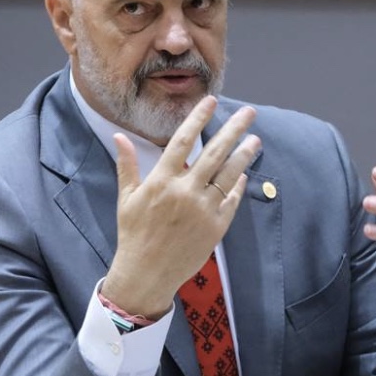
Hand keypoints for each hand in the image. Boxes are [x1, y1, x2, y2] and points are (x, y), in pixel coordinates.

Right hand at [102, 96, 260, 318]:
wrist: (146, 274)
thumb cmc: (133, 234)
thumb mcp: (126, 198)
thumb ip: (127, 165)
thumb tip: (119, 136)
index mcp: (162, 181)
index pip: (183, 141)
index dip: (198, 118)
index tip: (211, 101)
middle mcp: (185, 192)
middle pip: (215, 153)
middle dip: (234, 130)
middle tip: (249, 113)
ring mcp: (203, 210)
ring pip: (230, 175)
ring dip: (244, 155)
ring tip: (255, 140)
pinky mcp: (216, 227)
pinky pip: (231, 201)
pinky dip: (238, 186)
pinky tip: (244, 174)